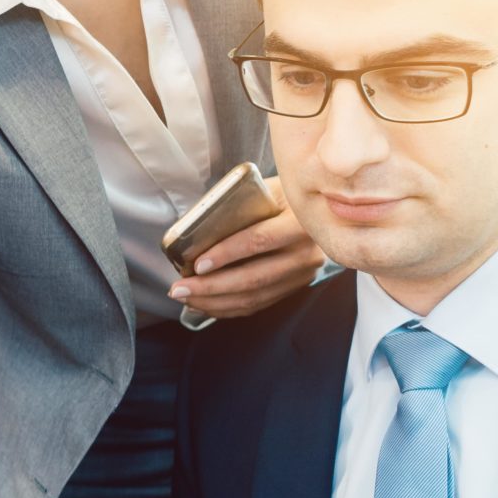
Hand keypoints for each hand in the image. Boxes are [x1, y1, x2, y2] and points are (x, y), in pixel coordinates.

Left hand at [170, 178, 324, 319]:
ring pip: (254, 297)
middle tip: (179, 289)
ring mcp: (303, 274)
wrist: (318, 208)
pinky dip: (228, 308)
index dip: (226, 254)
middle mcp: (306, 253)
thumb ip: (237, 207)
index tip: (197, 265)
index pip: (259, 241)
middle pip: (254, 278)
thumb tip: (193, 230)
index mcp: (299, 222)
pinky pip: (258, 303)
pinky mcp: (295, 287)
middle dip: (211, 287)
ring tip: (186, 298)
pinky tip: (204, 305)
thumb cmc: (281, 195)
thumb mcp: (264, 190)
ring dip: (215, 302)